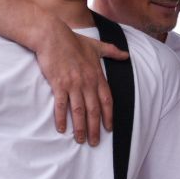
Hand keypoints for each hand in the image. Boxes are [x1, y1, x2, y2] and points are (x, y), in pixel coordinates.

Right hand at [34, 20, 125, 145]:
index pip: (106, 100)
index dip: (108, 116)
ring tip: (80, 140)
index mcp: (97, 76)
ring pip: (79, 111)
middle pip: (94, 110)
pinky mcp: (58, 84)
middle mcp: (87, 83)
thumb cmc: (74, 41)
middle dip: (95, 128)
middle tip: (95, 142)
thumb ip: (112, 52)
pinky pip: (61, 105)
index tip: (109, 129)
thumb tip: (126, 55)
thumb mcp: (96, 46)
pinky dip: (62, 118)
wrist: (53, 36)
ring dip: (80, 127)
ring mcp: (73, 84)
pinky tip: (62, 129)